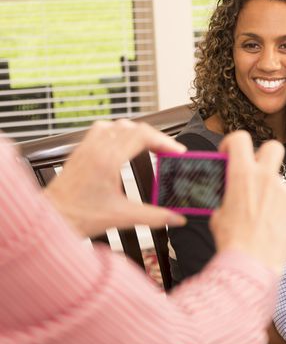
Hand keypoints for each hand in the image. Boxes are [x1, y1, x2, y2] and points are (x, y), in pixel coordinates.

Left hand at [45, 119, 187, 236]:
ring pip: (117, 125)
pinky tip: (123, 144)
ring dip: (137, 132)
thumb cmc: (77, 216)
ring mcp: (87, 148)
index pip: (142, 135)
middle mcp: (96, 149)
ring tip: (149, 145)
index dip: (164, 140)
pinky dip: (118, 132)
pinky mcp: (81, 152)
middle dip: (156, 137)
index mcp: (108, 160)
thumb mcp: (123, 217)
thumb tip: (176, 218)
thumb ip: (154, 217)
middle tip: (167, 151)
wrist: (51, 218)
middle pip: (133, 127)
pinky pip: (101, 129)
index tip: (176, 151)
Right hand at [210, 133, 285, 273]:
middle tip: (253, 169)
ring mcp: (284, 192)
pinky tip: (268, 224)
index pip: (241, 138)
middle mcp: (267, 178)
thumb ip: (226, 194)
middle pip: (272, 147)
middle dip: (263, 153)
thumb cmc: (232, 240)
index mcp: (243, 174)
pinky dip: (277, 207)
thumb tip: (228, 191)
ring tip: (257, 213)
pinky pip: (285, 200)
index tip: (230, 153)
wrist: (253, 264)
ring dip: (268, 189)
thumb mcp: (218, 212)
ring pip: (277, 180)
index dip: (233, 142)